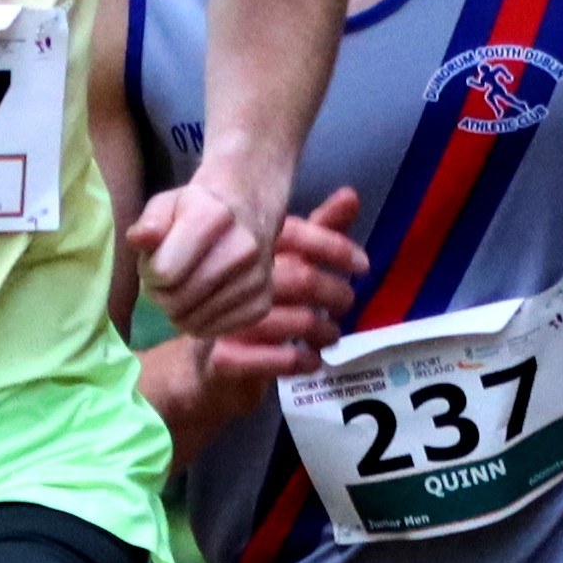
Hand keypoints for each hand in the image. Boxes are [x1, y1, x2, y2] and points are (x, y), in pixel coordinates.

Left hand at [131, 164, 287, 339]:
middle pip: (178, 301)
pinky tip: (203, 300)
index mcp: (214, 217)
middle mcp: (243, 248)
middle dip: (160, 295)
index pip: (163, 272)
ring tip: (183, 288)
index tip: (154, 261)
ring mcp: (258, 278)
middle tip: (165, 281)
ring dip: (178, 312)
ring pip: (194, 321)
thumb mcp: (167, 204)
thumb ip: (149, 222)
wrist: (247, 215)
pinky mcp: (263, 304)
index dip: (148, 272)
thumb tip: (138, 238)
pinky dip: (201, 322)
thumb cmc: (196, 211)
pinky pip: (215, 331)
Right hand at [187, 190, 366, 408]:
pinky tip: (313, 361)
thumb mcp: (283, 262)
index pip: (292, 235)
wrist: (201, 368)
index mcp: (244, 252)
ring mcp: (226, 322)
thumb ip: (318, 231)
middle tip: (345, 304)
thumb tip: (351, 194)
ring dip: (326, 331)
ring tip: (331, 335)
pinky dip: (305, 360)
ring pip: (298, 320)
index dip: (334, 246)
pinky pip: (280, 359)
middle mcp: (231, 282)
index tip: (362, 265)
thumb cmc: (246, 305)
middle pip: (301, 278)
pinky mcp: (226, 359)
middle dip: (335, 293)